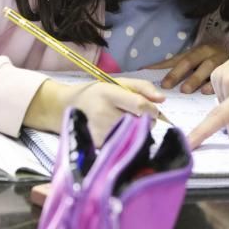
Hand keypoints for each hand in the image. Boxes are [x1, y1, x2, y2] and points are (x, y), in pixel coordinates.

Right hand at [26, 78, 165, 146]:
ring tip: (127, 124)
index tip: (153, 110)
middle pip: (139, 122)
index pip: (139, 105)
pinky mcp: (98, 145)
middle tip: (139, 117)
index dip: (152, 109)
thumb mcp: (118, 83)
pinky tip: (119, 133)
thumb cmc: (97, 94)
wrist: (66, 107)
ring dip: (137, 131)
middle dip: (146, 121)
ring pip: (133, 135)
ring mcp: (99, 132)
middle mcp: (103, 113)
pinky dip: (127, 140)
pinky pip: (123, 145)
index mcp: (108, 94)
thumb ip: (142, 87)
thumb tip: (162, 99)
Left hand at [145, 43, 228, 93]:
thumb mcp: (199, 61)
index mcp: (194, 51)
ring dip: (194, 79)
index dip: (159, 65)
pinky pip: (222, 75)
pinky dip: (213, 83)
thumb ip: (183, 69)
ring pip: (205, 67)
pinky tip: (206, 92)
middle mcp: (205, 53)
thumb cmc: (216, 60)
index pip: (174, 59)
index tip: (145, 73)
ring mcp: (218, 59)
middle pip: (188, 61)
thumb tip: (157, 77)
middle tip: (166, 85)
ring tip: (185, 90)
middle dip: (176, 73)